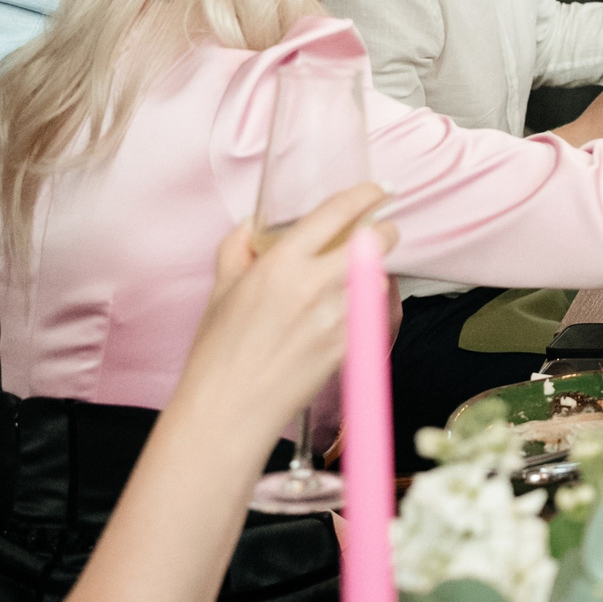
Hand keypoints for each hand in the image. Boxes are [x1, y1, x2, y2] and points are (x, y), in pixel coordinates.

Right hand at [183, 185, 397, 443]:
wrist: (229, 410)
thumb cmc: (219, 353)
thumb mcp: (221, 290)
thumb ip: (238, 247)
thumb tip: (256, 224)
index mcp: (282, 263)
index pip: (337, 212)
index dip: (366, 195)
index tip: (378, 190)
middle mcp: (316, 284)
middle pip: (378, 241)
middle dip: (383, 233)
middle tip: (376, 235)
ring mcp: (339, 316)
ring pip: (380, 278)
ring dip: (372, 274)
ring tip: (348, 284)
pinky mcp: (351, 345)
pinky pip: (374, 313)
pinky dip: (367, 308)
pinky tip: (344, 317)